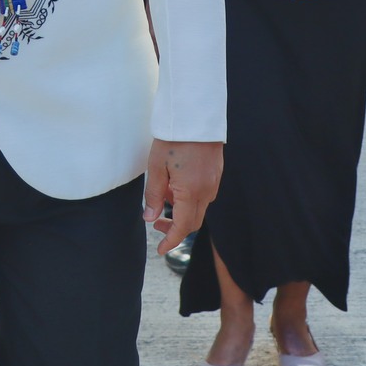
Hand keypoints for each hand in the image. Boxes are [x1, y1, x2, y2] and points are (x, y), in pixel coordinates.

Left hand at [143, 139, 221, 256]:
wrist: (195, 115)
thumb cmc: (173, 139)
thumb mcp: (156, 167)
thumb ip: (153, 195)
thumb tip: (149, 218)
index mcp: (191, 192)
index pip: (183, 227)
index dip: (171, 241)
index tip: (160, 250)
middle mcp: (207, 190)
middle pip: (193, 222)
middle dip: (175, 228)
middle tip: (155, 224)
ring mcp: (214, 182)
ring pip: (199, 208)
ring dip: (181, 211)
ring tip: (163, 196)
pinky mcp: (216, 173)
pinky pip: (204, 195)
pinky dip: (189, 199)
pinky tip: (175, 185)